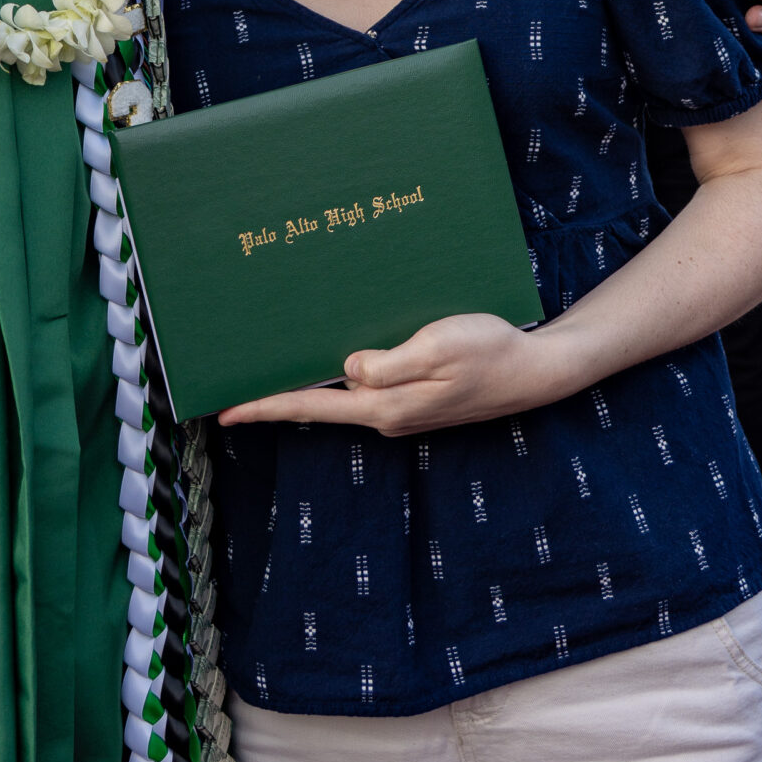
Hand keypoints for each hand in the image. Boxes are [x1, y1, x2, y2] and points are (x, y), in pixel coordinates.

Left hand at [218, 312, 577, 438]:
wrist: (536, 372)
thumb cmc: (492, 351)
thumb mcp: (439, 347)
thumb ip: (389, 363)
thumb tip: (347, 369)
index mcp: (385, 406)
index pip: (311, 407)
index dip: (266, 408)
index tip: (225, 413)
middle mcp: (386, 414)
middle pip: (319, 404)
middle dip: (277, 395)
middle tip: (232, 388)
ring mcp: (401, 409)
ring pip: (343, 394)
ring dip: (310, 381)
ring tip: (271, 366)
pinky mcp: (415, 398)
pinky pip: (368, 386)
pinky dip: (343, 373)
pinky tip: (332, 356)